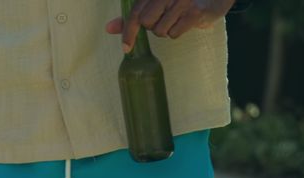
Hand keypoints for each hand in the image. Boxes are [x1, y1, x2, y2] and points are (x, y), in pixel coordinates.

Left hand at [106, 0, 234, 51]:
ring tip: (178, 19)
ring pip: (160, 30)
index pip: (135, 13)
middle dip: (153, 28)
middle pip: (146, 23)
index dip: (128, 32)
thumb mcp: (158, 4)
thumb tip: (109, 28)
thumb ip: (135, 15)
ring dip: (167, 30)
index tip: (126, 48)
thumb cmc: (184, 0)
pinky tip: (186, 21)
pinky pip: (174, 33)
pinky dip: (178, 32)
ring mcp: (181, 1)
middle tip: (166, 20)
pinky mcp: (194, 12)